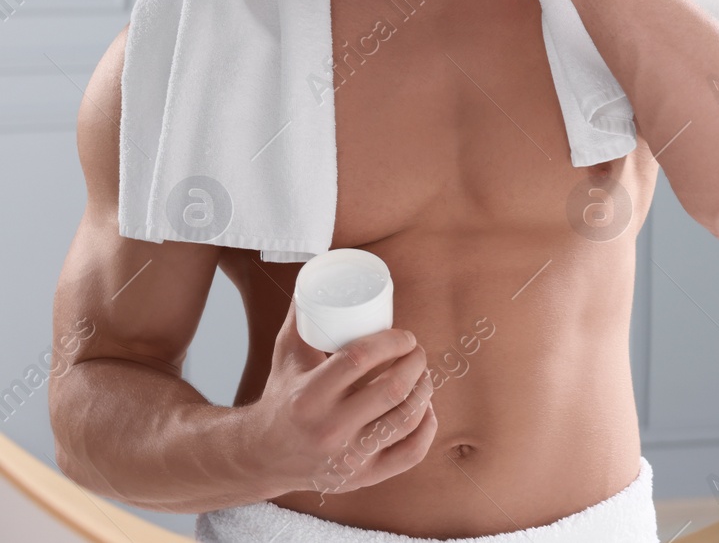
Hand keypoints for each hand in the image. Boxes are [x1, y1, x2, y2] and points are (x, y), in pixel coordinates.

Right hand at [244, 305, 437, 498]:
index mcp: (309, 396)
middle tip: (418, 352)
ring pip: (405, 420)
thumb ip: (303, 313)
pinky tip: (427, 410)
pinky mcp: (361, 478)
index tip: (405, 335)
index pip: (361, 359)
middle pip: (391, 390)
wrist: (261, 456)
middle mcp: (329, 430)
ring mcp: (347, 458)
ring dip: (425, 391)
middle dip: (416, 364)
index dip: (392, 342)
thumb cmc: (282, 396)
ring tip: (424, 375)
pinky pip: (409, 455)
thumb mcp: (286, 354)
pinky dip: (426, 429)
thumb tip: (318, 269)